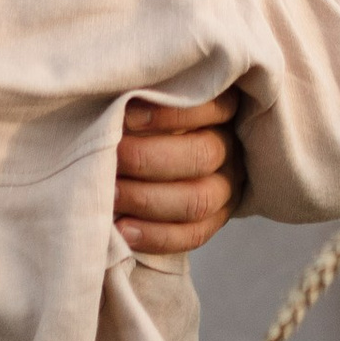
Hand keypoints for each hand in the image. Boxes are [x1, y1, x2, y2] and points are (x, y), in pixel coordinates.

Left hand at [115, 88, 242, 253]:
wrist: (154, 163)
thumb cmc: (144, 123)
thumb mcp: (149, 105)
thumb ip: (139, 105)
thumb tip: (113, 111)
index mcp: (221, 111)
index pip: (209, 108)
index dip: (169, 114)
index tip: (126, 116)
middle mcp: (229, 148)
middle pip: (203, 155)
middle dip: (148, 159)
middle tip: (110, 160)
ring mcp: (227, 188)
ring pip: (199, 200)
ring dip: (148, 200)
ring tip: (111, 197)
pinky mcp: (216, 221)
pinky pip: (193, 235)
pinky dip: (156, 236)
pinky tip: (123, 231)